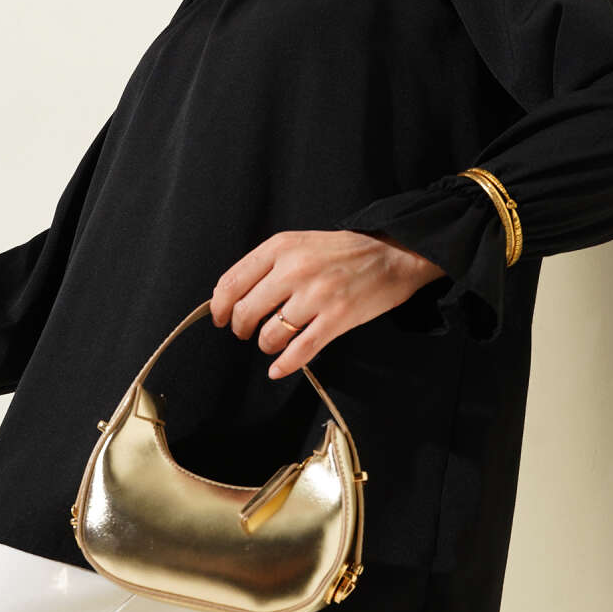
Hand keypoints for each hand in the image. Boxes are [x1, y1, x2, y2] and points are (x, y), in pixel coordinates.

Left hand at [209, 229, 446, 379]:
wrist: (393, 254)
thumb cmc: (343, 251)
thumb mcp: (299, 243)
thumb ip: (267, 265)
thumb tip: (231, 296)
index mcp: (281, 247)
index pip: (232, 282)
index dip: (219, 306)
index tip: (220, 317)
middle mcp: (296, 269)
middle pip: (246, 311)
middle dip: (241, 328)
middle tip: (246, 332)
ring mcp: (317, 295)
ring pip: (271, 334)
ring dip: (266, 345)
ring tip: (273, 342)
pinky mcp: (337, 318)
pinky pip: (301, 351)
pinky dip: (284, 364)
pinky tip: (278, 368)